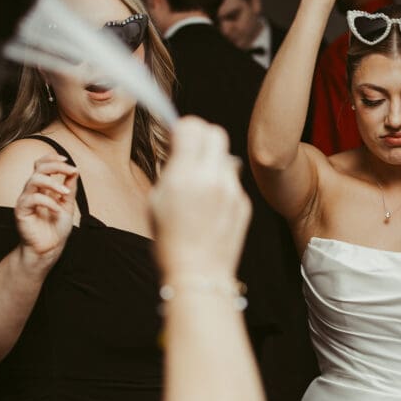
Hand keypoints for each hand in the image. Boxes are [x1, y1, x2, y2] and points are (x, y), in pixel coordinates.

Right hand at [15, 154, 78, 265]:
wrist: (49, 248)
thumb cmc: (57, 227)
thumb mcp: (68, 204)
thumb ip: (70, 188)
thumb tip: (74, 170)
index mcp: (42, 188)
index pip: (41, 165)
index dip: (51, 158)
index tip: (67, 160)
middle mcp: (32, 191)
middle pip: (38, 168)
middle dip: (56, 166)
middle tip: (71, 171)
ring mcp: (25, 200)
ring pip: (34, 180)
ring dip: (53, 183)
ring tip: (66, 192)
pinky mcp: (21, 211)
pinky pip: (32, 199)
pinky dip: (48, 202)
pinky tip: (57, 210)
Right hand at [150, 117, 250, 280]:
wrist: (199, 274)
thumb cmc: (170, 241)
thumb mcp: (156, 201)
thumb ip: (171, 170)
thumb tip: (180, 149)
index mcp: (185, 176)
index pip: (192, 127)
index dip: (183, 128)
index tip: (178, 137)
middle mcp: (212, 179)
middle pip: (216, 133)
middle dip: (203, 137)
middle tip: (192, 152)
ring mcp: (232, 191)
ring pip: (226, 157)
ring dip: (213, 161)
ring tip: (201, 184)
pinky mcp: (244, 203)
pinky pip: (233, 181)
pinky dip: (223, 185)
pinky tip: (212, 205)